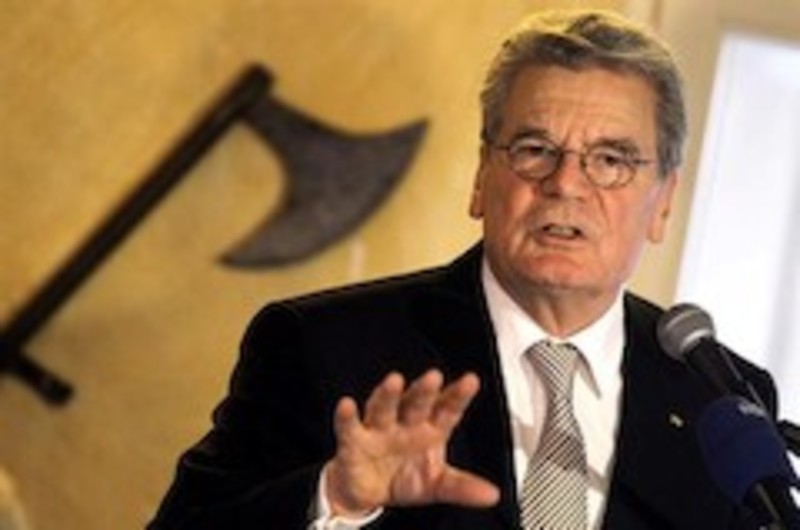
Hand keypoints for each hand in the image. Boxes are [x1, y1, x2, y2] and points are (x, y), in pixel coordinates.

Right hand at [325, 369, 499, 516]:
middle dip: (424, 390)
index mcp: (430, 429)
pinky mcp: (354, 440)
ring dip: (388, 394)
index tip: (471, 381)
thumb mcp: (437, 484)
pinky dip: (346, 416)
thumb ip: (462, 487)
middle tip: (434, 377)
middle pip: (416, 403)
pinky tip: (347, 405)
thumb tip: (492, 495)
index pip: (447, 409)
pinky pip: (349, 426)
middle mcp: (405, 423)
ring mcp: (379, 429)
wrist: (368, 492)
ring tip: (395, 381)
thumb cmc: (405, 477)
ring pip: (384, 407)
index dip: (458, 396)